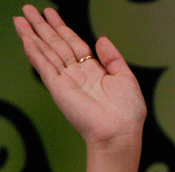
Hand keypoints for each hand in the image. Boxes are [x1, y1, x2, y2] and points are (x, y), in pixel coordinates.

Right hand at [14, 5, 145, 148]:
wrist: (119, 132)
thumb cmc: (127, 112)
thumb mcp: (125, 77)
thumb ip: (112, 57)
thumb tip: (101, 38)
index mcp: (94, 72)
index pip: (74, 43)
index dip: (62, 27)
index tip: (51, 13)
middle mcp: (78, 74)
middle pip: (56, 44)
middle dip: (43, 26)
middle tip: (28, 9)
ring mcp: (66, 80)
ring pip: (46, 51)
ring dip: (32, 34)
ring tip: (20, 18)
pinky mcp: (58, 87)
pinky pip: (43, 65)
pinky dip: (34, 51)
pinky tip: (25, 38)